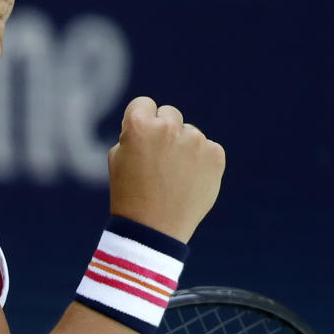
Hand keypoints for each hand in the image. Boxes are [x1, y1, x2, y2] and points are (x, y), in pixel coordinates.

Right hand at [107, 96, 224, 242]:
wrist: (154, 229)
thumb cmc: (129, 192)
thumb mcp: (117, 156)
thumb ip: (134, 133)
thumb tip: (154, 122)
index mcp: (139, 124)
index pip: (143, 103)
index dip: (140, 121)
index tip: (141, 139)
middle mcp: (169, 127)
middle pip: (169, 113)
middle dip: (164, 130)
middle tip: (158, 159)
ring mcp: (195, 140)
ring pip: (190, 132)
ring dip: (183, 146)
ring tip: (174, 175)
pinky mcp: (216, 155)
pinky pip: (208, 148)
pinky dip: (201, 161)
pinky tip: (189, 180)